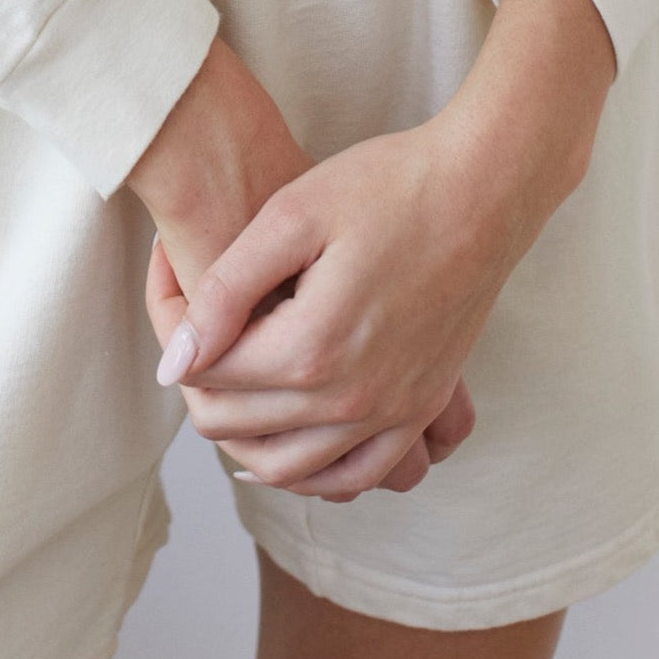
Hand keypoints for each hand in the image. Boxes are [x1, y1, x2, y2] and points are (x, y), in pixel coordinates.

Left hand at [128, 35, 469, 495]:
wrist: (485, 186)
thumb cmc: (388, 184)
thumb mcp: (290, 215)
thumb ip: (224, 293)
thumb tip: (174, 365)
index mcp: (312, 348)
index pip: (207, 376)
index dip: (174, 331)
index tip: (172, 281)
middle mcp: (353, 398)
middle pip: (238, 425)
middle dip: (198, 382)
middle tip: (189, 328)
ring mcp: (395, 411)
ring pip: (290, 468)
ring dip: (242, 438)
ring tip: (220, 389)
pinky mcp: (423, 406)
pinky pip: (360, 475)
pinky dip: (314, 474)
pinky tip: (285, 442)